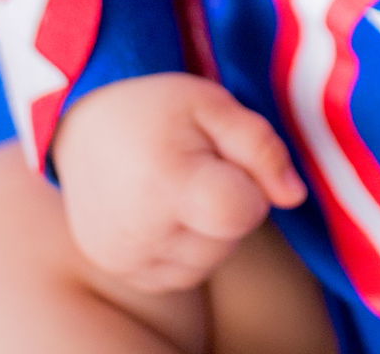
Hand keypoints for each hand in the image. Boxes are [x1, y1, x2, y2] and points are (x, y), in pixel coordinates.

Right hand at [51, 72, 307, 292]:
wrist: (86, 125)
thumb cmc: (157, 109)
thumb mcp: (214, 104)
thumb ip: (261, 147)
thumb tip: (294, 196)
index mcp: (166, 183)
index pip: (242, 212)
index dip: (250, 184)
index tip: (227, 159)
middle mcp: (140, 233)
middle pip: (229, 240)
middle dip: (231, 203)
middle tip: (198, 165)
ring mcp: (126, 258)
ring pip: (208, 262)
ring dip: (210, 229)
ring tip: (182, 186)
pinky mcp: (121, 270)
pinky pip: (180, 274)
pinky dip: (186, 246)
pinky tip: (168, 210)